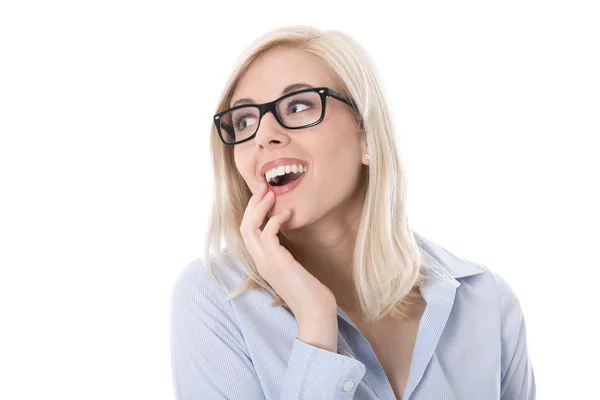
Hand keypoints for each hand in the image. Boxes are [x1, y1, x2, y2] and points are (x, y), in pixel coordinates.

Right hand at [240, 182, 337, 324]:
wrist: (316, 313)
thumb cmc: (310, 292)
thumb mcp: (294, 268)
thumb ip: (286, 254)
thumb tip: (289, 238)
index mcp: (262, 262)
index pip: (247, 232)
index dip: (253, 212)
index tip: (264, 195)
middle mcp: (260, 262)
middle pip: (244, 227)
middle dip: (253, 204)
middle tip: (264, 186)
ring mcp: (266, 263)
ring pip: (250, 228)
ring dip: (260, 208)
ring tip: (272, 193)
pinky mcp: (278, 263)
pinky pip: (267, 234)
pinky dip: (275, 220)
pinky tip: (288, 214)